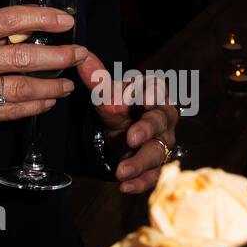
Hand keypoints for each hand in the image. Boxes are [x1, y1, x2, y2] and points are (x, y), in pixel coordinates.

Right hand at [0, 6, 85, 161]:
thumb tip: (27, 32)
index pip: (9, 19)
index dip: (42, 18)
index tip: (66, 20)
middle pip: (23, 55)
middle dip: (59, 55)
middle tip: (80, 53)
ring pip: (22, 86)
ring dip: (52, 85)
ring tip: (67, 83)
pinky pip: (11, 111)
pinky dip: (34, 107)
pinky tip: (47, 102)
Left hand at [74, 47, 179, 194]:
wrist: (121, 128)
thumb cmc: (119, 103)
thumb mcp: (106, 93)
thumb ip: (96, 78)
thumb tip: (82, 59)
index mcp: (153, 92)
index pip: (156, 89)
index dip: (152, 94)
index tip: (145, 99)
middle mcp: (163, 117)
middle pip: (160, 122)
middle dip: (146, 130)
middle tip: (131, 138)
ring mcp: (162, 142)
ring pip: (157, 152)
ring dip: (139, 162)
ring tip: (121, 171)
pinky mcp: (155, 164)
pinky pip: (153, 175)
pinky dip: (140, 182)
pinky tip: (125, 186)